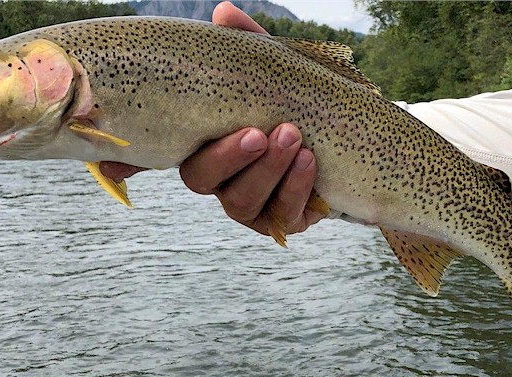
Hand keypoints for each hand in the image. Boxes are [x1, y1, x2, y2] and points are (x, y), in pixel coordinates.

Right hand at [178, 2, 324, 239]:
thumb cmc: (297, 103)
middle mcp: (221, 178)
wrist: (348, 139)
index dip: (163, 152)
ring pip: (240, 201)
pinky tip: (311, 161)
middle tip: (260, 132)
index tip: (197, 130)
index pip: (174, 151)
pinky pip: (281, 215)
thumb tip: (223, 12)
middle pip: (201, 179)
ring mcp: (251, 204)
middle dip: (230, 157)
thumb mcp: (276, 72)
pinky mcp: (283, 220)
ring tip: (294, 138)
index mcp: (206, 143)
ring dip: (268, 170)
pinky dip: (296, 188)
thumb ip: (249, 46)